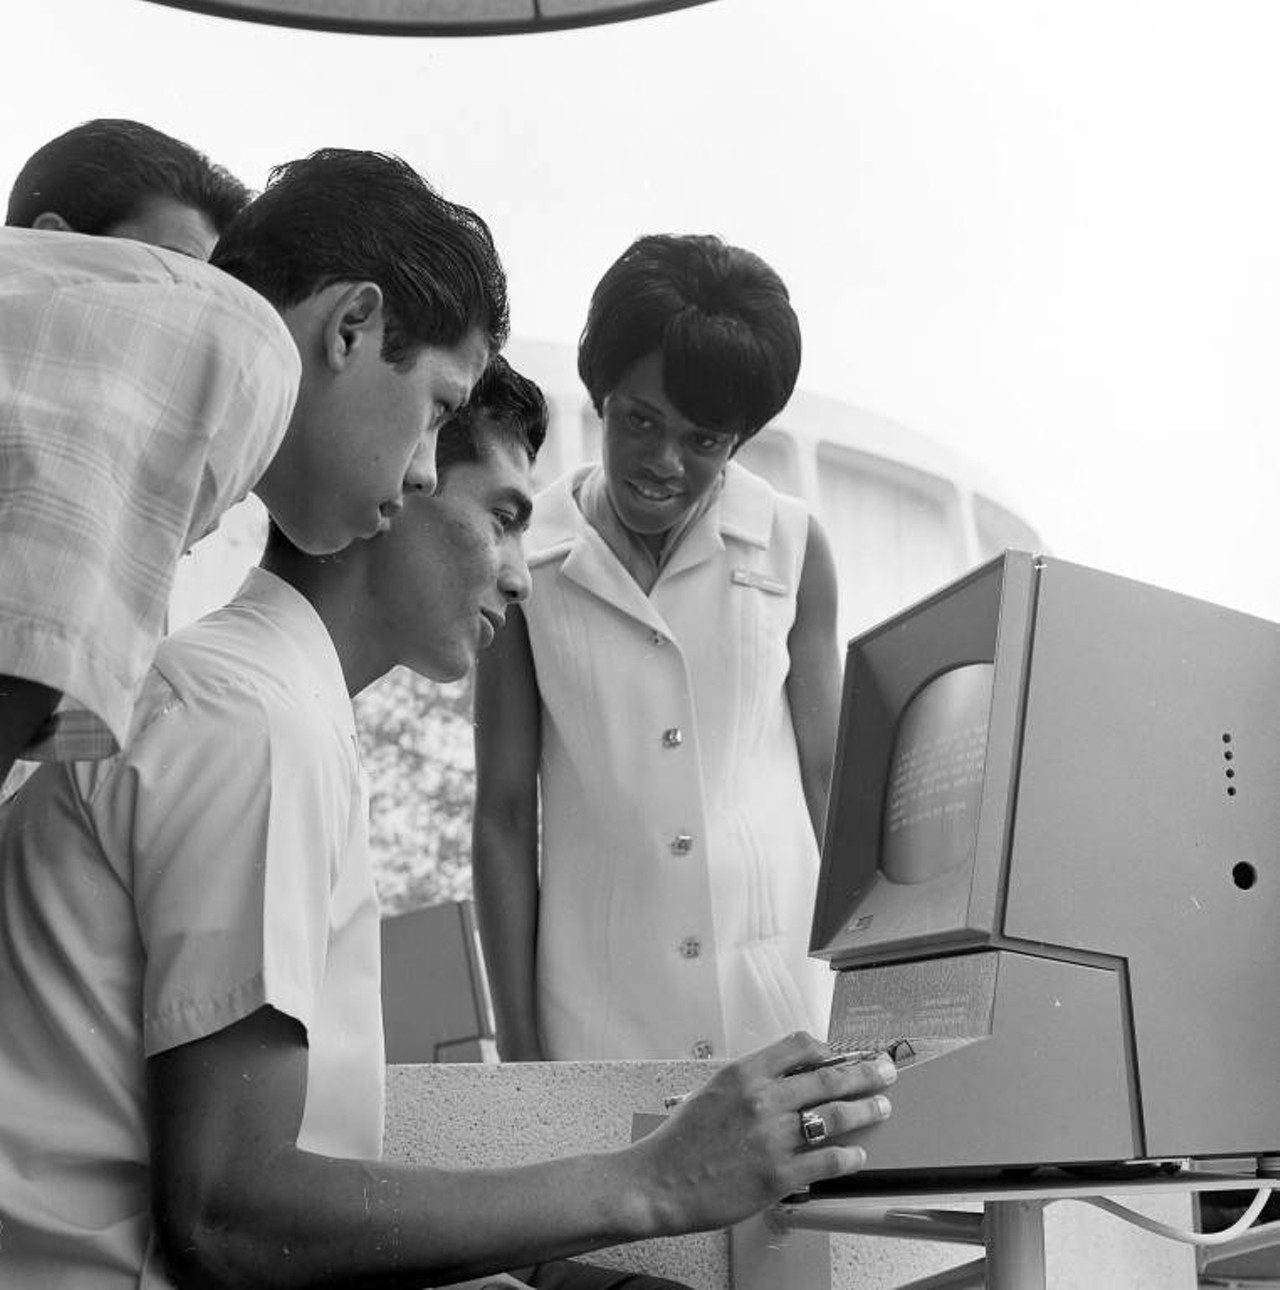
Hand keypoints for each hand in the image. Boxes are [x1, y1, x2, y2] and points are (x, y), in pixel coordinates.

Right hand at [631, 1031, 894, 1235]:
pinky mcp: (778, 1175)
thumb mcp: (713, 1092)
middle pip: (828, 1078)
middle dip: (864, 1073)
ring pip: (835, 1116)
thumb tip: (788, 1080)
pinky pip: (826, 1161)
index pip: (798, 1046)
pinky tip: (858, 1154)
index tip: (843, 1054)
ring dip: (865, 1110)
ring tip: (882, 1107)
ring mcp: (773, 1138)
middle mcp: (763, 1100)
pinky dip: (848, 1157)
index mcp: (744, 1074)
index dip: (827, 1048)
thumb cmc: (680, 1139)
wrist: (660, 1181)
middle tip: (884, 1071)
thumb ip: (751, 1082)